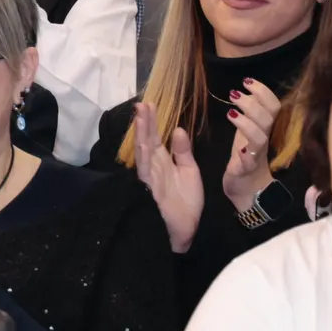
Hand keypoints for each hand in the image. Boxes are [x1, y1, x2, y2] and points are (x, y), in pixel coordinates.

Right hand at [132, 102, 203, 252]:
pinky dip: (144, 156)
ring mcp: (150, 176)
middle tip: (143, 102)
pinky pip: (145, 169)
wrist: (186, 228)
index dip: (153, 120)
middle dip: (145, 121)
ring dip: (142, 132)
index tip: (150, 103)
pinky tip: (143, 144)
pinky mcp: (151, 188)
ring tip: (141, 115)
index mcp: (164, 160)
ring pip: (144, 149)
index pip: (156, 136)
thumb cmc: (186, 202)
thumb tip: (178, 129)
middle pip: (147, 139)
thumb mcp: (190, 170)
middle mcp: (154, 165)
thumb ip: (183, 151)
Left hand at [222, 79, 281, 210]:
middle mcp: (263, 140)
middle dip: (253, 104)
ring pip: (259, 137)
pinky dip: (247, 154)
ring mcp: (256, 155)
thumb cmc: (246, 157)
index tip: (247, 80)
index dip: (263, 92)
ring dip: (247, 124)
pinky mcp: (245, 170)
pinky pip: (250, 162)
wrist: (248, 190)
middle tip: (235, 94)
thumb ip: (250, 114)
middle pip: (268, 118)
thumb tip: (247, 92)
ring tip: (231, 112)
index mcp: (262, 129)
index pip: (272, 106)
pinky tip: (241, 148)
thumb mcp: (247, 132)